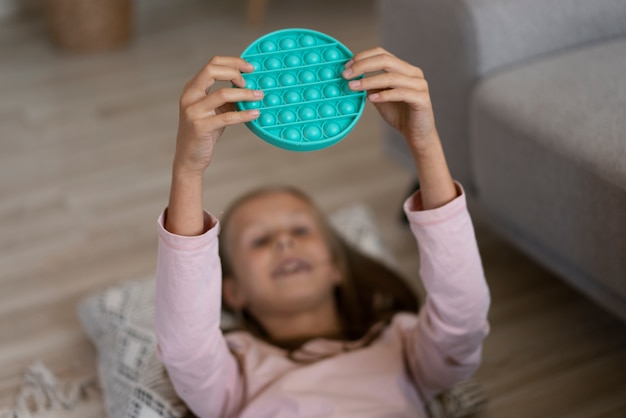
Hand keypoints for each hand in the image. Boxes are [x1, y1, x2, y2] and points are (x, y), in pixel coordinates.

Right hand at [174, 56, 262, 175]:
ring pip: (223, 93)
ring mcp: (193, 111)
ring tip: (259, 96)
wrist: (189, 158)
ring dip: (245, 93)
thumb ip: (227, 99)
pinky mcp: (200, 127)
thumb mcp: (215, 111)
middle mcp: (190, 96)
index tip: (249, 68)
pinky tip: (255, 114)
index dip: (233, 62)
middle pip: (212, 70)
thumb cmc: (204, 133)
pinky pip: (227, 117)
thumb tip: (250, 87)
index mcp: (192, 89)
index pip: (212, 64)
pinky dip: (244, 114)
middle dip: (235, 72)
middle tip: (251, 81)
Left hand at [343, 47, 436, 152]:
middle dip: (363, 66)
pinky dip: (384, 95)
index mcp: (403, 68)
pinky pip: (401, 93)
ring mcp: (419, 85)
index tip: (347, 66)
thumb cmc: (399, 114)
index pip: (382, 54)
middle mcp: (413, 73)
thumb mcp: (379, 97)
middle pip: (386, 60)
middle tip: (346, 75)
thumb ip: (370, 86)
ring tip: (353, 87)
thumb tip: (351, 77)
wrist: (416, 134)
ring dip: (369, 81)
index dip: (363, 57)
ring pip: (391, 77)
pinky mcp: (422, 99)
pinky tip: (371, 98)